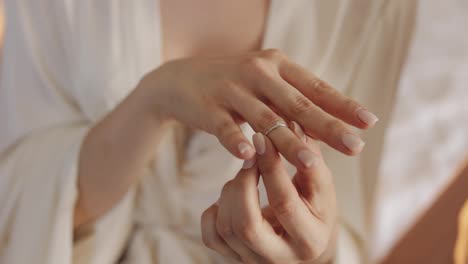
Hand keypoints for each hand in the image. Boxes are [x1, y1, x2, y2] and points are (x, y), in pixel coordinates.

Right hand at [137, 49, 377, 166]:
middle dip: (329, 127)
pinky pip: (225, 127)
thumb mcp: (264, 83)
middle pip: (298, 104)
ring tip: (311, 162)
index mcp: (277, 66)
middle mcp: (258, 73)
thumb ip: (292, 100)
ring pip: (265, 119)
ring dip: (288, 142)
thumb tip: (330, 125)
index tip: (369, 122)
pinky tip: (250, 156)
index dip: (343, 105)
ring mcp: (232, 89)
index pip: (316, 88)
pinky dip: (237, 141)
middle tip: (356, 147)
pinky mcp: (208, 107)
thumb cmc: (232, 85)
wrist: (180, 78)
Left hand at [201, 123, 336, 263]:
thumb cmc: (315, 209)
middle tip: (249, 157)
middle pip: (247, 225)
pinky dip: (215, 211)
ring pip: (226, 228)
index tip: (262, 138)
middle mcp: (280, 259)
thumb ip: (310, 160)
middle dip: (243, 183)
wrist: (304, 239)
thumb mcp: (321, 187)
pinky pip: (211, 236)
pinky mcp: (234, 258)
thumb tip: (293, 125)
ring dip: (231, 191)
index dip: (271, 167)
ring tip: (246, 175)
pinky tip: (231, 197)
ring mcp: (252, 261)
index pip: (284, 203)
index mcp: (310, 241)